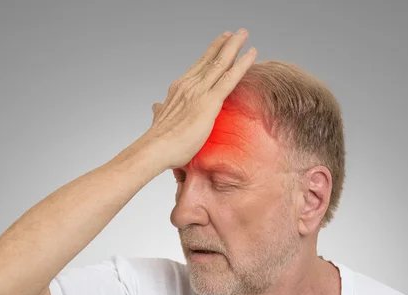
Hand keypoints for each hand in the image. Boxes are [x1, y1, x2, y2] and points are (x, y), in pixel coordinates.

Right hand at [142, 29, 256, 169]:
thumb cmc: (158, 140)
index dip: (210, 53)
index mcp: (179, 88)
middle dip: (225, 44)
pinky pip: (230, 79)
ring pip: (221, 63)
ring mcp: (199, 92)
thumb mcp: (159, 118)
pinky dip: (242, 65)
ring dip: (234, 46)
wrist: (155, 148)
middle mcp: (189, 85)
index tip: (221, 43)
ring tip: (245, 34)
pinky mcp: (209, 102)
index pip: (198, 66)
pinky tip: (252, 54)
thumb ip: (161, 110)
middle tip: (237, 33)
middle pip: (211, 60)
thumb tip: (157, 106)